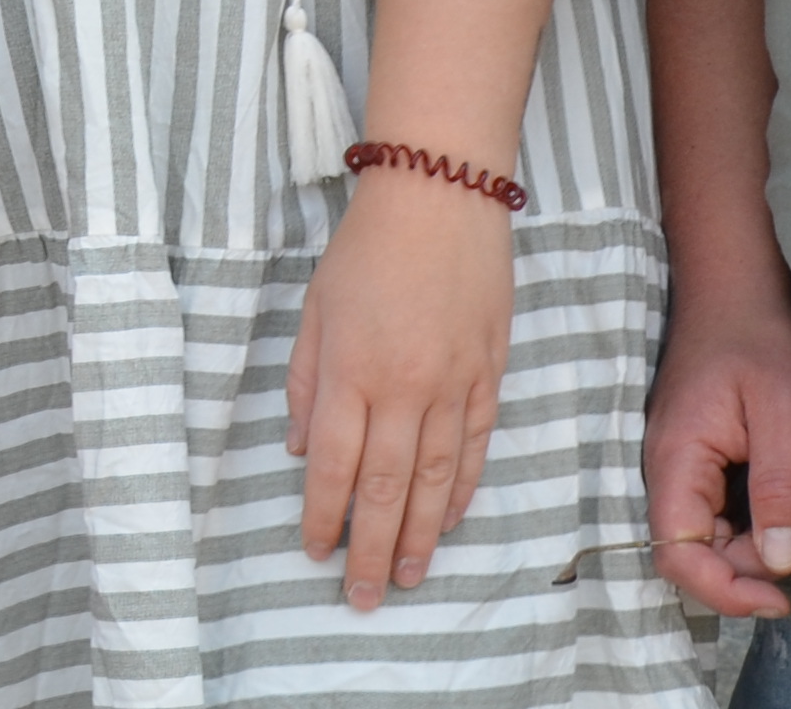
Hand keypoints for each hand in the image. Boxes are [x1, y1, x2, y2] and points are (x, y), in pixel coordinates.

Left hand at [284, 175, 511, 608]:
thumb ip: (305, 381)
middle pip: (385, 487)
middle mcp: (403, 386)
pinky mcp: (488, 373)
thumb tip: (302, 450)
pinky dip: (461, 489)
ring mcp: (452, 383)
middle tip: (363, 596)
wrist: (439, 194)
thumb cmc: (366, 248)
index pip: (334, 465)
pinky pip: (475, 445)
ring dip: (418, 534)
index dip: (323, 517)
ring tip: (405, 576)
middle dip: (370, 549)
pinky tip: (446, 519)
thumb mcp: (314, 308)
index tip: (316, 553)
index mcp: (351, 370)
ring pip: (435, 478)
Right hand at [645, 287, 790, 619]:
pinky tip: (785, 486)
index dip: (726, 592)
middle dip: (752, 562)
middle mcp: (665, 471)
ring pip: (709, 536)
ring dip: (757, 538)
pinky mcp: (696, 461)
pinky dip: (755, 516)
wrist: (736, 290)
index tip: (781, 599)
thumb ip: (781, 488)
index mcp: (676, 462)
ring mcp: (678, 467)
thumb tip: (780, 563)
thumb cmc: (761, 342)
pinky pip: (718, 512)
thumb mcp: (786, 413)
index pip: (679, 556)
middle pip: (695, 554)